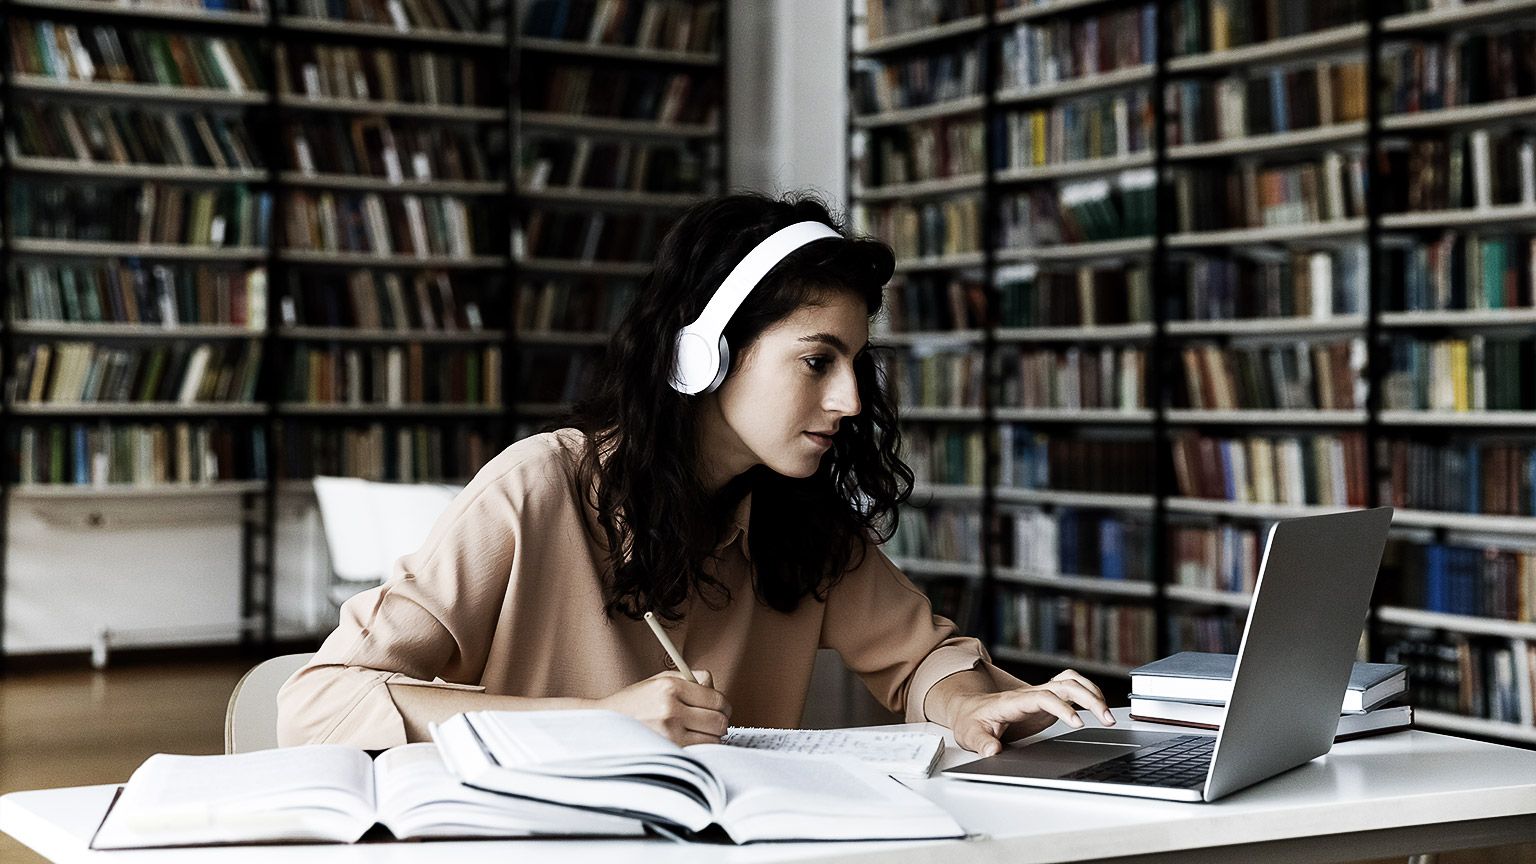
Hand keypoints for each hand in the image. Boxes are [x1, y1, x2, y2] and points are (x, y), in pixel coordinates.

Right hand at [594, 670, 730, 745]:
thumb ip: (690, 679)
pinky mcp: (666, 751)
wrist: (604, 725)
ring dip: (710, 738)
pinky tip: (688, 742)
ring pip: (713, 740)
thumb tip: (714, 686)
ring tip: (697, 733)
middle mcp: (670, 709)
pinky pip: (700, 752)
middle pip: (719, 721)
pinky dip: (699, 749)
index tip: (722, 709)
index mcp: (670, 687)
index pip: (717, 699)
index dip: (724, 706)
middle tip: (712, 723)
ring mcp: (668, 733)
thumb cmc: (634, 703)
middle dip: (720, 723)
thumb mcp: (659, 680)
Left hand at [949, 669, 1114, 756]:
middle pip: (1065, 685)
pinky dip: (1088, 692)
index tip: (1079, 723)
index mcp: (1014, 701)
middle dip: (1089, 699)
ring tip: (1108, 715)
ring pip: (1071, 681)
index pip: (1043, 697)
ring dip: (1092, 693)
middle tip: (1107, 720)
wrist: (970, 710)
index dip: (1063, 707)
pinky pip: (1070, 688)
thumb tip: (992, 751)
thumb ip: (981, 743)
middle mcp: (1030, 694)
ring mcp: (1039, 695)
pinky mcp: (1046, 700)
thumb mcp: (970, 735)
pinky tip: (1098, 707)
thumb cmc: (971, 721)